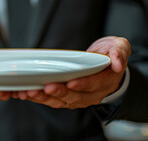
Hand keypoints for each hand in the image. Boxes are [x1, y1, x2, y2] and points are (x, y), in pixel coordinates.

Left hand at [12, 36, 130, 108]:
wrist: (108, 63)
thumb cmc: (111, 53)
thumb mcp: (121, 46)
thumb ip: (120, 52)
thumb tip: (118, 62)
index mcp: (106, 80)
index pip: (94, 84)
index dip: (83, 85)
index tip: (71, 83)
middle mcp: (93, 93)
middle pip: (76, 96)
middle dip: (60, 93)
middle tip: (46, 87)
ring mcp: (80, 97)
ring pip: (62, 101)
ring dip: (45, 98)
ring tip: (31, 93)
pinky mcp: (68, 96)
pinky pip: (53, 100)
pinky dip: (40, 98)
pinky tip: (26, 93)